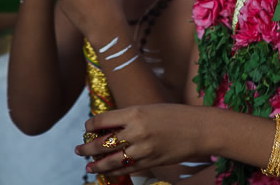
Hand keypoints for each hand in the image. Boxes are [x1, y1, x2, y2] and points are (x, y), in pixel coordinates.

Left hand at [76, 105, 205, 177]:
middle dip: (87, 147)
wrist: (201, 129)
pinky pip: (126, 169)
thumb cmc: (177, 115)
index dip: (90, 125)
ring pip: (111, 160)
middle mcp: (136, 131)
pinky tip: (106, 171)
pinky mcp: (150, 162)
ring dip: (97, 164)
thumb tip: (108, 127)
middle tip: (78, 149)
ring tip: (88, 165)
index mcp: (135, 112)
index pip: (102, 121)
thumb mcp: (151, 109)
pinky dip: (114, 171)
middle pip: (102, 143)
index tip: (87, 128)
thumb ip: (130, 117)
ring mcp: (143, 149)